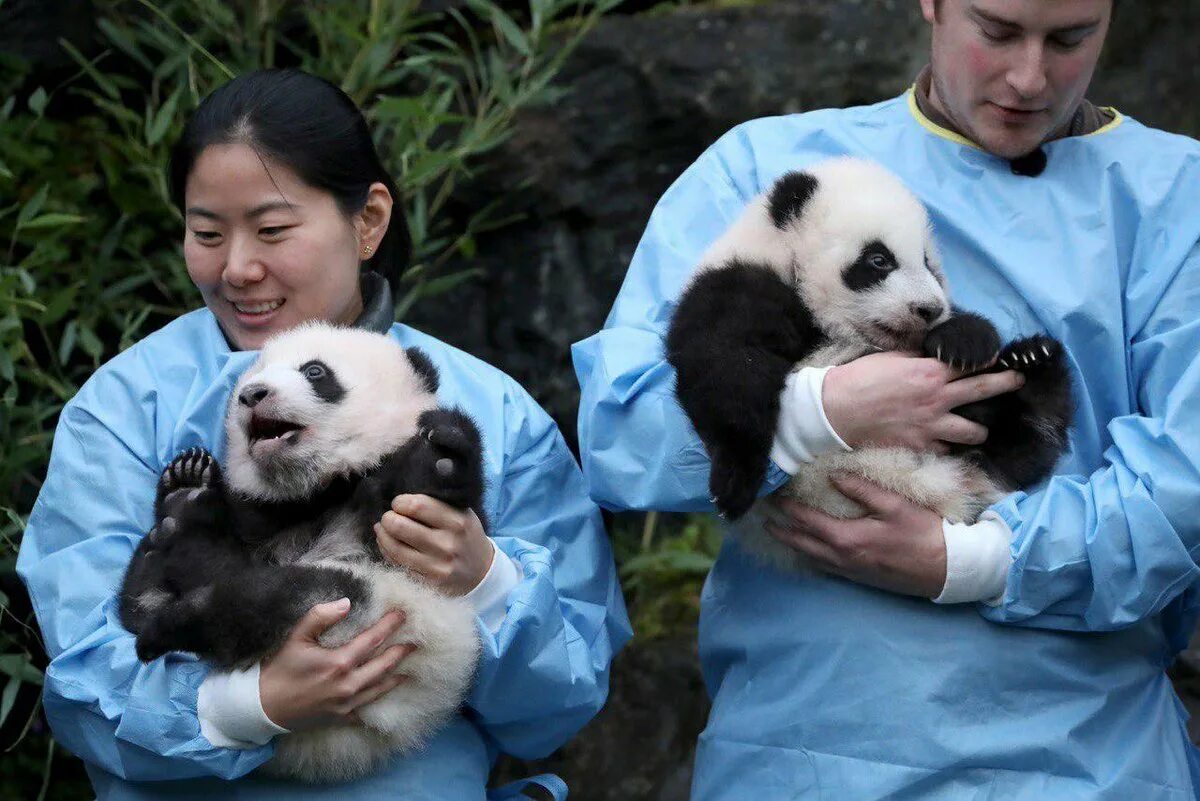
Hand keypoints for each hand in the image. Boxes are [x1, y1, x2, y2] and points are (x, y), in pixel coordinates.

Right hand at [259, 599, 413, 730]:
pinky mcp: (342, 718)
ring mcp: (347, 704)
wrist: (262, 708)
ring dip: (396, 675)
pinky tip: (388, 693)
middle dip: (401, 651)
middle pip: (384, 665)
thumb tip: (346, 603)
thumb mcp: (296, 638)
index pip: (373, 639)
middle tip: (416, 641)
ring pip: (380, 687)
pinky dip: (380, 699)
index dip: (390, 625)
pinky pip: (368, 708)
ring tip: (410, 667)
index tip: (403, 615)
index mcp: (339, 662)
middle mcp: (348, 684)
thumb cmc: (279, 669)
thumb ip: (320, 617)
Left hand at [374, 494, 492, 595]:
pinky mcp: (428, 583)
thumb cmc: (466, 537)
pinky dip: (387, 552)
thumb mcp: (462, 515)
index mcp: (458, 522)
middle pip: (400, 526)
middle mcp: (448, 544)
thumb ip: (437, 504)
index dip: (400, 502)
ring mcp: (437, 567)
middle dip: (388, 518)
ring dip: (383, 535)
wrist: (481, 573)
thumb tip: (401, 501)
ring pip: (395, 548)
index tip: (399, 503)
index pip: (417, 505)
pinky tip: (387, 545)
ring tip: (383, 529)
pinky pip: (398, 565)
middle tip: (389, 517)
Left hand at [764, 473, 946, 597]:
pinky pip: (827, 568)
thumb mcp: (896, 505)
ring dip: (794, 545)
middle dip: (782, 530)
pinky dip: (812, 558)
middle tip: (765, 519)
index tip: (774, 497)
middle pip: (802, 544)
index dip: (789, 509)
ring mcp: (851, 572)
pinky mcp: (861, 579)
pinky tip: (810, 552)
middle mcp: (844, 559)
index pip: (808, 521)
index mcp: (848, 539)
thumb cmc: (925, 534)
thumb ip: (863, 489)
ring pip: (812, 559)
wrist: (949, 570)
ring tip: (780, 533)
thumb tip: (834, 475)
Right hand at [822, 351, 1023, 452]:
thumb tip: (934, 357)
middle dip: (1005, 383)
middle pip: (983, 390)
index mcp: (930, 373)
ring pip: (973, 432)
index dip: (988, 359)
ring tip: (980, 428)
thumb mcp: (892, 358)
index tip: (999, 358)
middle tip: (1017, 380)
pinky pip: (945, 449)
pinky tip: (947, 444)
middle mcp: (938, 399)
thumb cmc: (859, 378)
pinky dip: (948, 446)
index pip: (970, 363)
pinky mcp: (919, 446)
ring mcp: (931, 426)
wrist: (836, 410)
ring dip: (979, 429)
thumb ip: (919, 360)